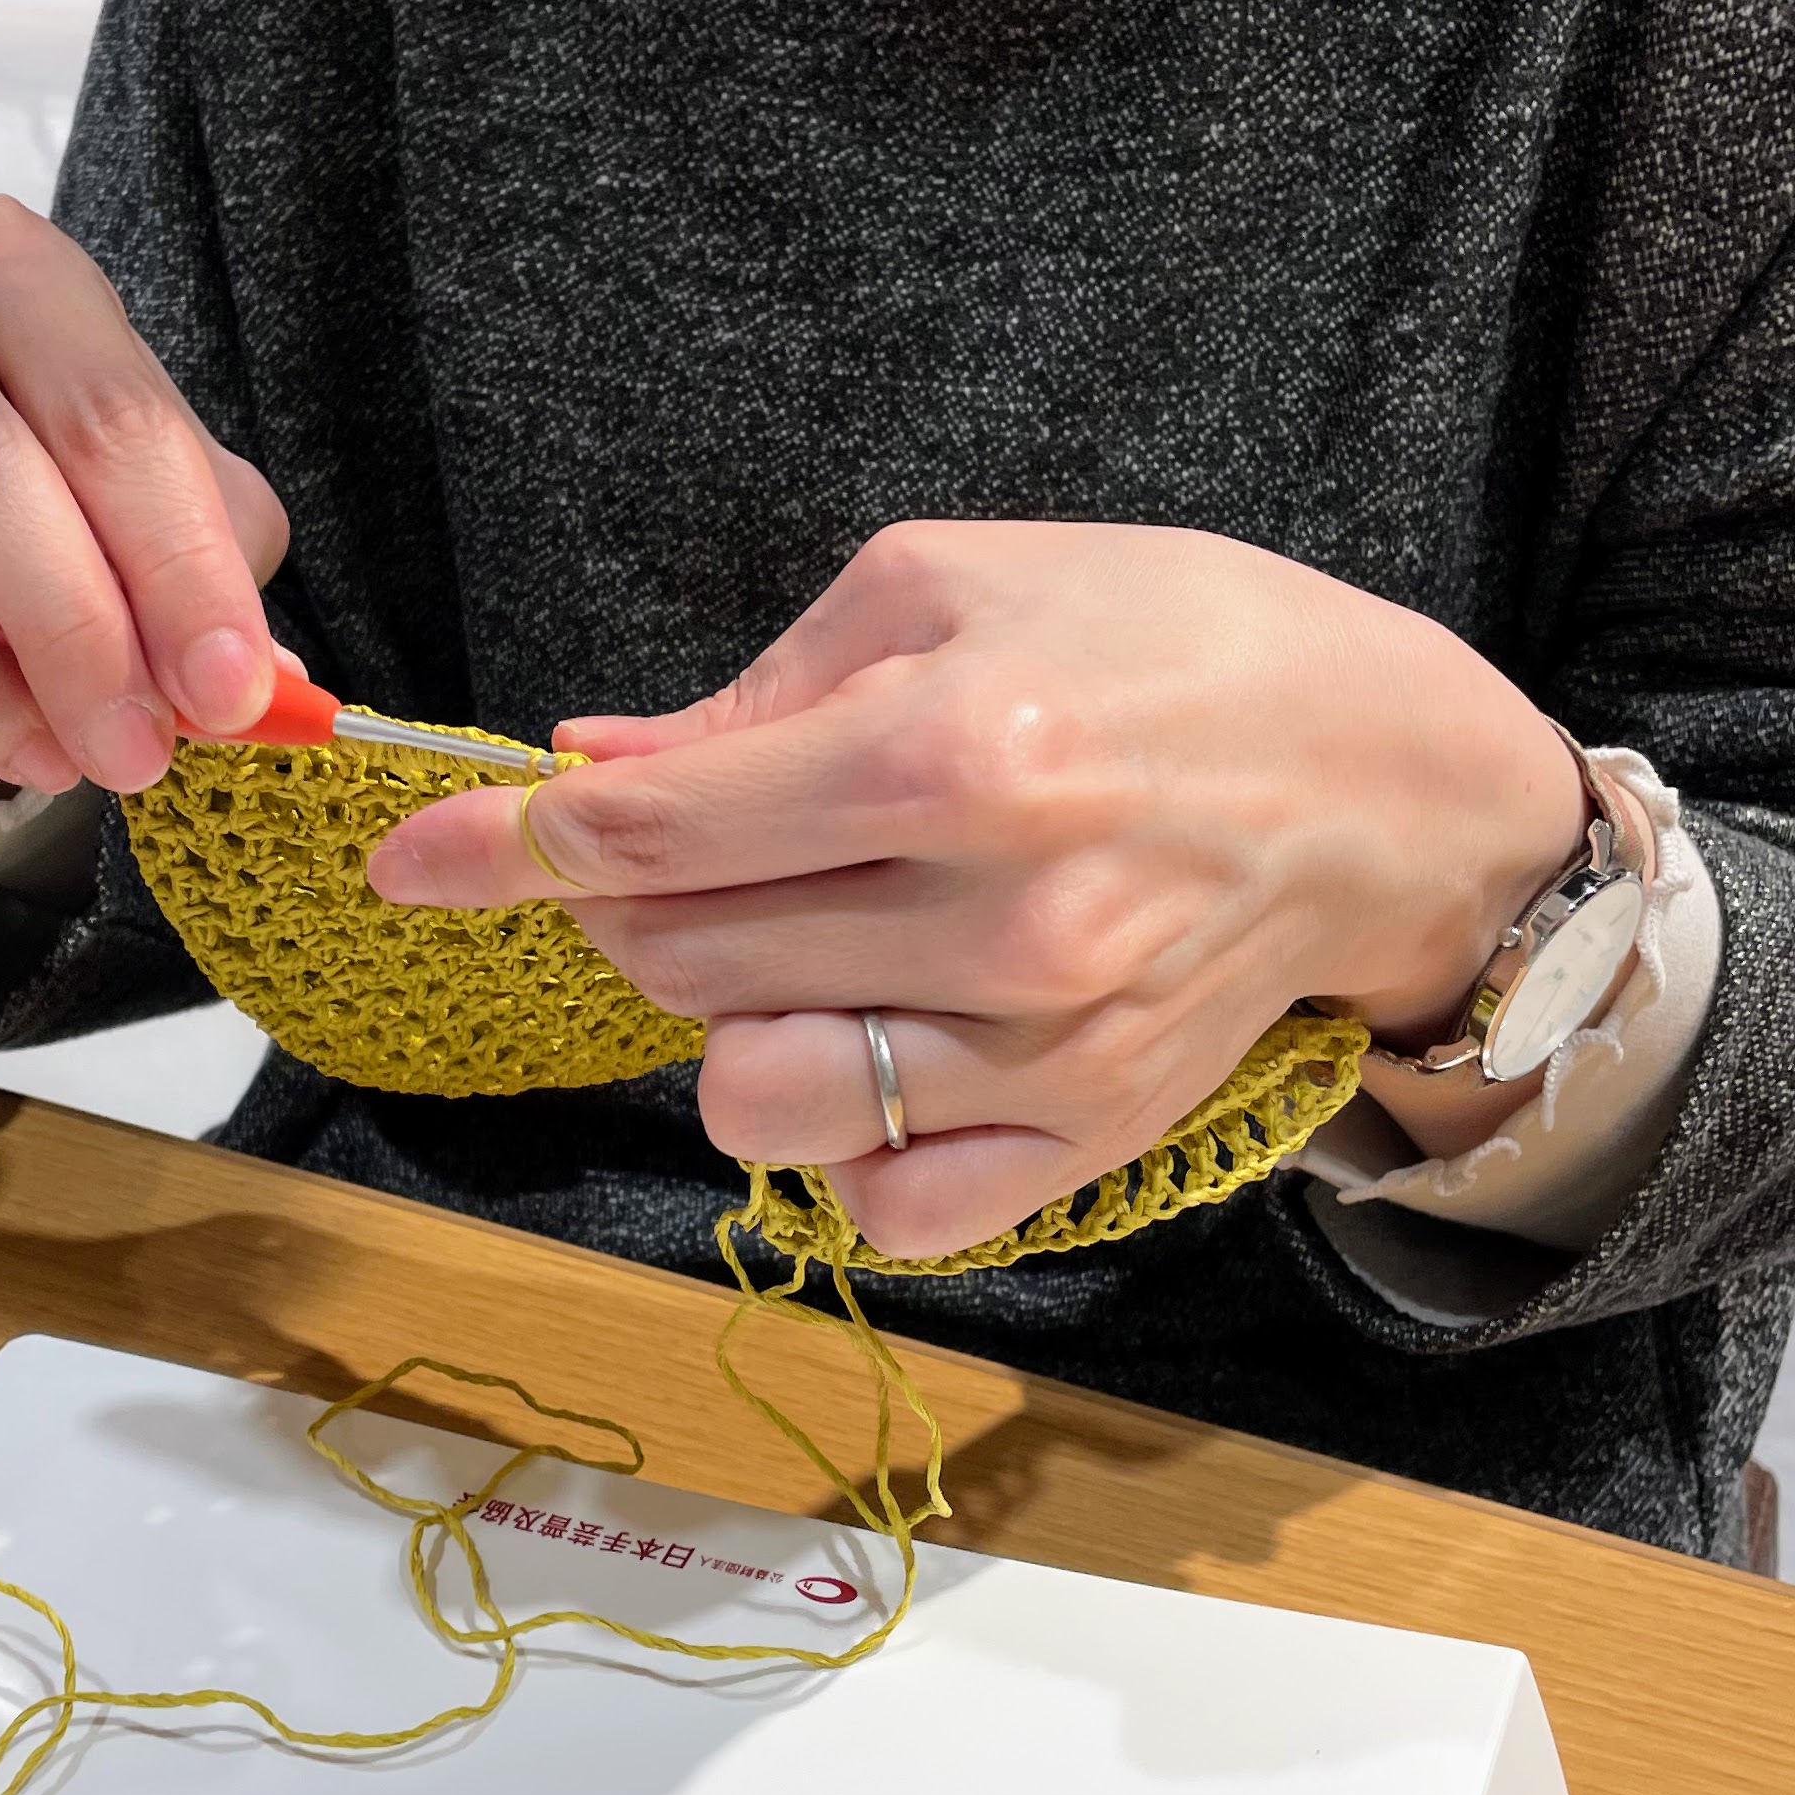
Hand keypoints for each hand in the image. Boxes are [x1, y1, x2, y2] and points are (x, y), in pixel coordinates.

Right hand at [0, 195, 289, 795]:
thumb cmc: (72, 473)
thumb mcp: (174, 493)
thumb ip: (215, 567)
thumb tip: (246, 688)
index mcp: (9, 261)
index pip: (108, 416)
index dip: (177, 568)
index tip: (225, 693)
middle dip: (71, 638)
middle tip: (129, 752)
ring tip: (44, 752)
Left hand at [363, 522, 1589, 1259]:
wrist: (1384, 778)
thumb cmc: (1168, 640)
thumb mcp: (956, 582)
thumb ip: (761, 685)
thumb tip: (594, 765)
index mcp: (953, 752)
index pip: (653, 835)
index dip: (498, 848)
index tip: (410, 857)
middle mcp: (997, 923)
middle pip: (678, 966)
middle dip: (612, 909)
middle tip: (655, 853)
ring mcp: (1046, 1056)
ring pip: (751, 1103)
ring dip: (716, 1022)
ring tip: (783, 945)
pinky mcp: (1090, 1144)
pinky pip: (882, 1211)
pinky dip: (833, 1145)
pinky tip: (863, 1049)